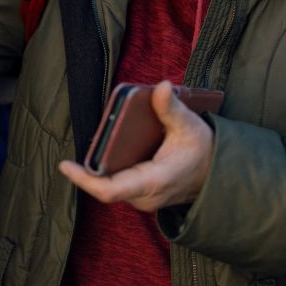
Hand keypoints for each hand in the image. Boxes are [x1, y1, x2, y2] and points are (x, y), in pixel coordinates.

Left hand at [58, 81, 214, 211]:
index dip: (84, 179)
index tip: (64, 165)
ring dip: (101, 163)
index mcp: (153, 182)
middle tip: (89, 136)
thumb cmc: (204, 151)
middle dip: (91, 162)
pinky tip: (112, 144)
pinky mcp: (141, 195)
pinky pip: (117, 182)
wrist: (220, 174)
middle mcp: (144, 196)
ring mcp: (142, 198)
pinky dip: (111, 165)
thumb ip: (171, 108)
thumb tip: (161, 87)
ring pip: (110, 183)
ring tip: (103, 136)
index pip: (110, 190)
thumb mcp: (189, 126)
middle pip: (105, 183)